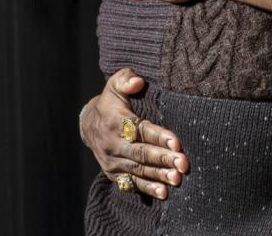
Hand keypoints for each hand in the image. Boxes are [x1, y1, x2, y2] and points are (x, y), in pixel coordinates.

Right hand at [79, 68, 188, 199]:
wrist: (89, 124)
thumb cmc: (110, 101)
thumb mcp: (115, 84)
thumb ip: (125, 79)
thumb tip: (137, 81)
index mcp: (116, 122)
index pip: (141, 130)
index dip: (159, 136)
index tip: (177, 143)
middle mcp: (113, 144)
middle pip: (142, 153)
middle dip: (164, 159)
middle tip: (183, 164)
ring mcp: (113, 161)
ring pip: (139, 170)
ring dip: (159, 175)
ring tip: (178, 178)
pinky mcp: (114, 173)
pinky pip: (131, 183)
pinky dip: (148, 189)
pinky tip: (164, 193)